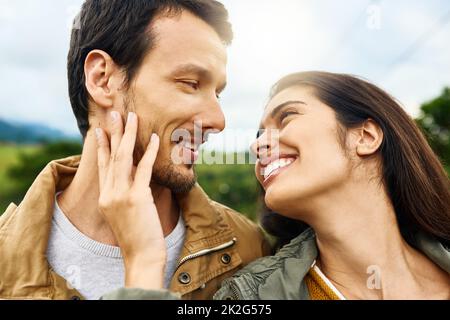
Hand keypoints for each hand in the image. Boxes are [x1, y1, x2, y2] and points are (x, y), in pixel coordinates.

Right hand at [95, 111, 165, 289]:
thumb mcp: (124, 213)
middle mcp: (109, 193)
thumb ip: (125, 194)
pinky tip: (154, 139)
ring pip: (124, 158)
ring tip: (133, 117)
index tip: (100, 130)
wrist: (141, 256)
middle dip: (113, 132)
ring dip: (129, 135)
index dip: (102, 146)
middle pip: (111, 156)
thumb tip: (134, 178)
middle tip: (115, 112)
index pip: (102, 166)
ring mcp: (121, 195)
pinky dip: (150, 153)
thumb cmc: (137, 237)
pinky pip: (144, 169)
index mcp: (105, 197)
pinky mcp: (136, 198)